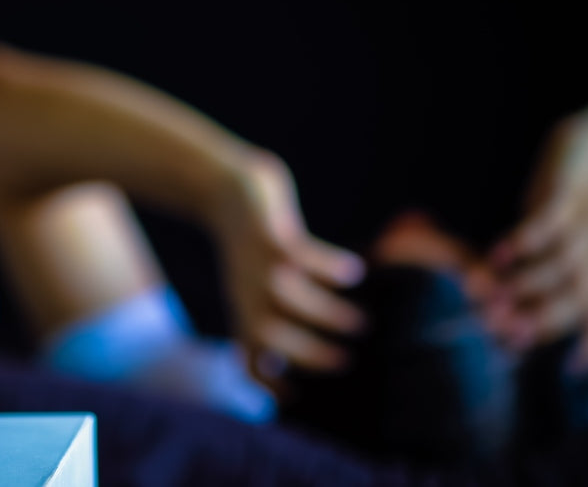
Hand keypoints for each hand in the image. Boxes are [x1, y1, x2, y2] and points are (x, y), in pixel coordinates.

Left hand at [212, 150, 365, 394]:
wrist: (226, 190)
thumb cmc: (254, 245)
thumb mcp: (259, 282)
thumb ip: (284, 314)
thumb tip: (322, 341)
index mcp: (244, 310)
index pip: (249, 359)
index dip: (269, 383)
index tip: (300, 398)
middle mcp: (247, 293)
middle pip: (268, 335)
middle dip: (307, 355)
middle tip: (347, 362)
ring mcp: (256, 263)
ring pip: (287, 297)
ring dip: (326, 313)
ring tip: (361, 321)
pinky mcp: (268, 232)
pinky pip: (299, 254)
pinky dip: (327, 266)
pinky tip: (356, 270)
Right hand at [485, 119, 587, 372]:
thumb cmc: (569, 207)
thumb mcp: (560, 248)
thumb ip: (537, 281)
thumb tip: (493, 310)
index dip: (557, 337)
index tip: (514, 349)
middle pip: (576, 296)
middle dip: (536, 316)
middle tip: (495, 325)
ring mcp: (584, 223)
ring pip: (563, 264)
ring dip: (526, 282)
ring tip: (488, 292)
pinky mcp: (567, 193)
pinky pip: (549, 222)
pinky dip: (525, 240)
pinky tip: (498, 252)